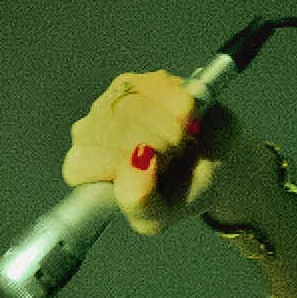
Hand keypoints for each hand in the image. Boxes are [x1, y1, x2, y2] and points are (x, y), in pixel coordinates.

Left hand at [62, 71, 228, 234]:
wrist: (215, 163)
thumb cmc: (179, 192)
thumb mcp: (158, 218)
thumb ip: (140, 203)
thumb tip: (137, 163)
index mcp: (83, 169)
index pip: (80, 162)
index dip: (119, 167)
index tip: (148, 175)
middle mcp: (89, 131)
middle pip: (112, 133)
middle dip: (154, 150)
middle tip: (171, 161)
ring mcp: (111, 101)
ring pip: (138, 109)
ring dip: (171, 130)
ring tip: (178, 144)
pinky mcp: (141, 80)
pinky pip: (163, 90)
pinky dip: (182, 109)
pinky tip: (184, 121)